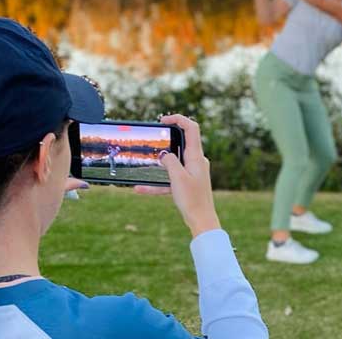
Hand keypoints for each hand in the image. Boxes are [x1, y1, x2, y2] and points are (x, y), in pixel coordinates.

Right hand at [133, 114, 220, 236]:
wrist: (202, 221)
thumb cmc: (192, 200)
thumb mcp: (178, 178)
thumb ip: (170, 162)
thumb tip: (164, 155)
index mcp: (196, 157)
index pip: (191, 128)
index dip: (178, 119)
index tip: (163, 120)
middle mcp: (196, 161)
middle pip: (182, 142)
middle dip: (167, 139)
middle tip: (153, 138)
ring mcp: (192, 172)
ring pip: (174, 162)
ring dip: (160, 163)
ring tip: (145, 162)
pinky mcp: (188, 183)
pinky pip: (170, 179)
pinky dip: (158, 182)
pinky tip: (140, 189)